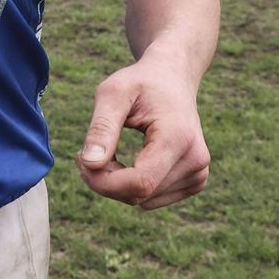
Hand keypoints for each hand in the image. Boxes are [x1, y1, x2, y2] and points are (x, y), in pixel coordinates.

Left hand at [77, 56, 209, 209]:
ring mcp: (199, 173)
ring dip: (118, 183)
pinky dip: (133, 185)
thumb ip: (102, 128)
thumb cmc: (140, 83)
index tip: (79, 159)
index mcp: (178, 137)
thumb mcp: (113, 93)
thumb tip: (89, 164)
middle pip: (139, 195)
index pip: (139, 182)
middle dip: (105, 180)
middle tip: (87, 152)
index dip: (103, 182)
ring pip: (143, 201)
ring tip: (110, 150)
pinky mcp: (196, 181)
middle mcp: (196, 160)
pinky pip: (152, 199)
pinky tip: (131, 159)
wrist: (173, 78)